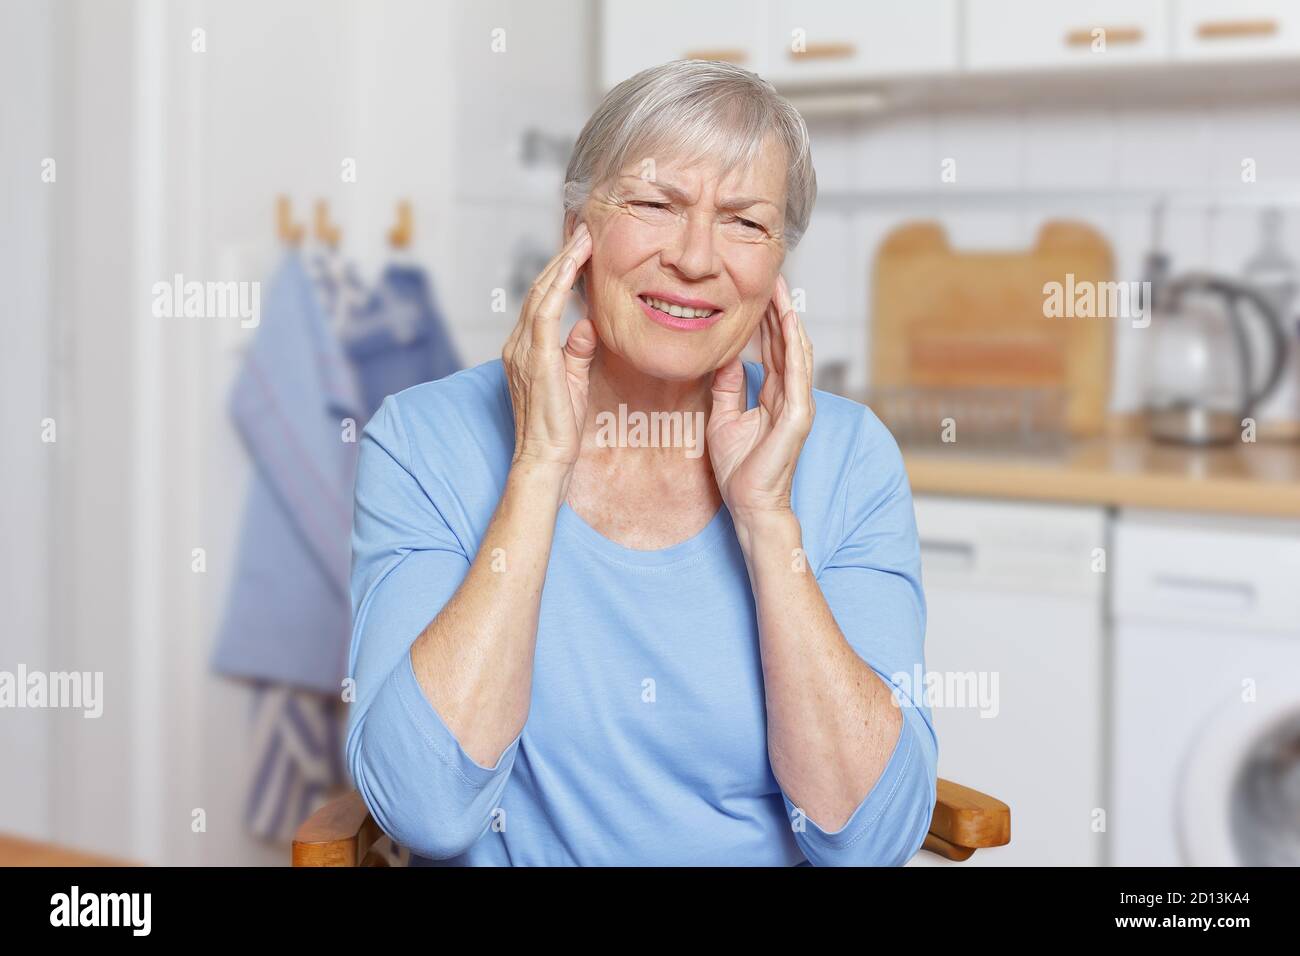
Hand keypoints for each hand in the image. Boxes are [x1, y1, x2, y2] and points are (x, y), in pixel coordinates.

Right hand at [502, 223, 595, 482]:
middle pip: (540, 289)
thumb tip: (586, 325)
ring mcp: (522, 350)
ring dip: (563, 263)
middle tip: (584, 229)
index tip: (582, 249)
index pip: (544, 301)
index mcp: (526, 349)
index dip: (562, 273)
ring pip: (541, 293)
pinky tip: (575, 265)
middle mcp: (518, 345)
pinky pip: (545, 310)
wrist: (545, 459)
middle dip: (562, 257)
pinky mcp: (535, 358)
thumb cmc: (559, 428)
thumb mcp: (574, 382)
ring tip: (583, 237)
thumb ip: (577, 352)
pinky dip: (560, 284)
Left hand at [707, 275, 814, 527]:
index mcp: (773, 396)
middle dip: (779, 310)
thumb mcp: (724, 419)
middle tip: (772, 276)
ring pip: (795, 351)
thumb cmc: (739, 470)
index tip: (758, 292)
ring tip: (781, 289)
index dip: (766, 319)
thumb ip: (728, 389)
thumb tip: (725, 360)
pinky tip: (788, 323)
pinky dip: (792, 347)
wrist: (749, 505)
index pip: (772, 349)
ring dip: (788, 319)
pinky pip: (795, 374)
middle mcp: (790, 395)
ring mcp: (797, 405)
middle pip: (786, 343)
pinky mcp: (797, 416)